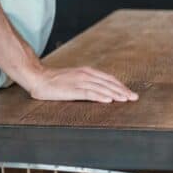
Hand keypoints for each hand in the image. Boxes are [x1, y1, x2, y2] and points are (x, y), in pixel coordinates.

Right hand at [23, 64, 138, 103]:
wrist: (38, 77)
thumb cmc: (56, 80)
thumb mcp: (75, 78)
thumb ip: (87, 82)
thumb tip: (100, 90)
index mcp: (88, 71)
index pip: (109, 79)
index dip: (120, 86)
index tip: (130, 93)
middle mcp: (86, 75)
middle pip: (108, 83)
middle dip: (122, 91)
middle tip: (134, 98)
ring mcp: (79, 81)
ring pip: (101, 88)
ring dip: (115, 94)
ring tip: (125, 100)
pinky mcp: (72, 89)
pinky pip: (89, 93)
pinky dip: (100, 96)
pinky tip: (108, 100)